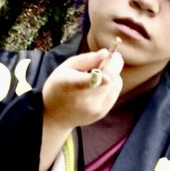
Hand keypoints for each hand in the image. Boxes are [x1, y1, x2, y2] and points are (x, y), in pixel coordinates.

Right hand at [40, 49, 123, 170]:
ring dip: (113, 74)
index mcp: (69, 86)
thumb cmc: (58, 86)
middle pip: (111, 78)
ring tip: (97, 74)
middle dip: (113, 64)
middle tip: (105, 58)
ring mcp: (94, 109)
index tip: (106, 69)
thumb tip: (107, 53)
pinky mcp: (101, 114)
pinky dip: (112, 85)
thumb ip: (86, 59)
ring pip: (116, 84)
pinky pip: (115, 93)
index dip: (98, 74)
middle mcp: (84, 100)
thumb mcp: (65, 68)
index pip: (86, 82)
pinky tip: (99, 85)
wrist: (53, 116)